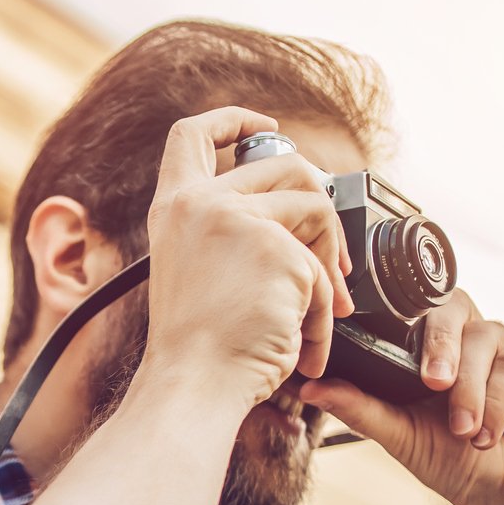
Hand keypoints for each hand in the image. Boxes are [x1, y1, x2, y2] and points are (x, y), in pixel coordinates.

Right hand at [138, 108, 354, 410]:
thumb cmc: (199, 348)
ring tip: (321, 313)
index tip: (264, 125)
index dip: (233, 118)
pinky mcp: (277, 248)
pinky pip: (324, 269)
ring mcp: (239, 219)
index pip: (194, 133)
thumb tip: (302, 206)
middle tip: (329, 258)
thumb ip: (232, 229)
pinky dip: (323, 312)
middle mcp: (201, 203)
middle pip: (284, 163)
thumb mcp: (200, 269)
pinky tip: (304, 343)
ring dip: (328, 264)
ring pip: (317, 209)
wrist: (194, 386)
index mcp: (174, 208)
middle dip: (320, 208)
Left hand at [299, 290, 503, 504]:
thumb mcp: (401, 436)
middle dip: (440, 346)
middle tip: (432, 384)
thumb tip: (309, 386)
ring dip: (472, 389)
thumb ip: (359, 407)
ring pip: (489, 340)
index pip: (420, 309)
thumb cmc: (456, 467)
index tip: (385, 352)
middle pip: (455, 309)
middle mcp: (477, 340)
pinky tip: (491, 432)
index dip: (405, 318)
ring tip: (465, 431)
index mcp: (438, 349)